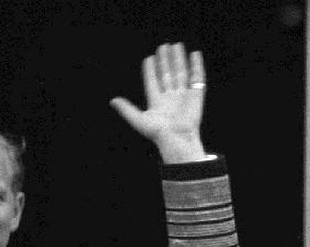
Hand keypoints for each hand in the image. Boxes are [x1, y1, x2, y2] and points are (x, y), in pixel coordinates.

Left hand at [109, 43, 207, 162]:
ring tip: (176, 45)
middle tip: (163, 46)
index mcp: (157, 102)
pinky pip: (197, 77)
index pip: (152, 81)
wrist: (178, 138)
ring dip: (178, 59)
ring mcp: (183, 95)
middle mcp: (170, 97)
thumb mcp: (139, 120)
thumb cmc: (158, 133)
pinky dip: (196, 65)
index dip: (150, 70)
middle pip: (167, 74)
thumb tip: (112, 100)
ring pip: (181, 73)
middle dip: (165, 60)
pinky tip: (194, 54)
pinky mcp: (196, 95)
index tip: (149, 58)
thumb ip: (126, 109)